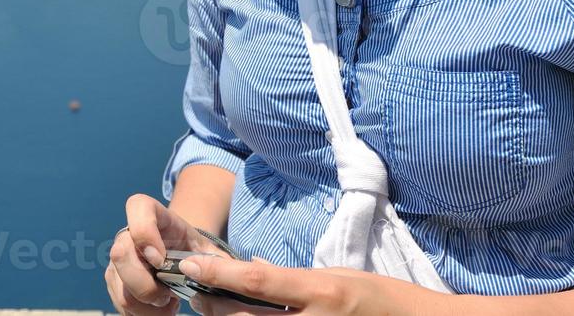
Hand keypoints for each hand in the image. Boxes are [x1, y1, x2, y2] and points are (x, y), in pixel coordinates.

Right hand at [105, 194, 231, 315]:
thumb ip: (215, 261)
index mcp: (157, 216)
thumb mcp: (212, 253)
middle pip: (120, 253)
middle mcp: (131, 232)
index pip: (138, 207)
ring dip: (146, 305)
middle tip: (167, 295)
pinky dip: (142, 313)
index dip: (144, 233)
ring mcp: (120, 256)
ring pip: (119, 285)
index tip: (161, 261)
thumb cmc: (198, 254)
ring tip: (168, 305)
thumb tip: (205, 272)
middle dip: (145, 285)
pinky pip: (121, 303)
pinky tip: (159, 309)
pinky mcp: (115, 279)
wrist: (185, 260)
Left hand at [175, 253, 447, 315]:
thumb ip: (295, 279)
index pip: (259, 280)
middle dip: (212, 305)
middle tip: (195, 293)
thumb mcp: (340, 277)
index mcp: (322, 291)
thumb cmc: (382, 300)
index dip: (219, 273)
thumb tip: (252, 269)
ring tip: (212, 310)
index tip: (190, 263)